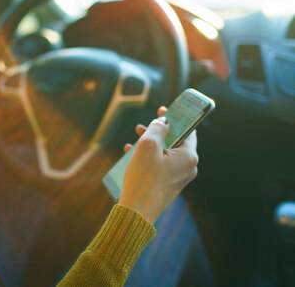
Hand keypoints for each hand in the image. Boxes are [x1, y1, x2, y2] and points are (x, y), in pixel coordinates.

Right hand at [118, 106, 198, 223]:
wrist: (137, 211)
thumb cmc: (143, 177)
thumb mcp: (148, 145)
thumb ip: (157, 128)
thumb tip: (163, 122)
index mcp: (189, 156)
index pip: (188, 130)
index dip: (176, 117)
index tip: (164, 109)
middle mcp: (188, 168)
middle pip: (175, 142)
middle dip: (158, 131)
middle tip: (143, 126)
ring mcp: (178, 178)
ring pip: (165, 154)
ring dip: (150, 144)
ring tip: (134, 138)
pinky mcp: (166, 186)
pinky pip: (160, 166)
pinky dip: (148, 158)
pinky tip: (131, 154)